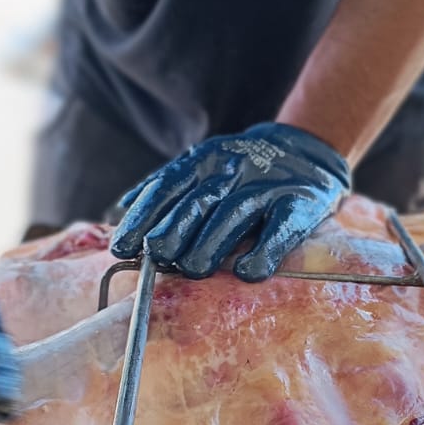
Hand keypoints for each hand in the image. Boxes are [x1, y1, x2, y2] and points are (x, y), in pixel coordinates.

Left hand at [110, 122, 350, 281]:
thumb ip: (163, 188)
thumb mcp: (201, 166)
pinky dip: (263, 252)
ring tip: (193, 269)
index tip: (122, 247)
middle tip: (156, 257)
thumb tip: (117, 212)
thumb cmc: (241, 171)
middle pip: (197, 201)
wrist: (306, 151)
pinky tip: (246, 273)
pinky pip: (281, 228)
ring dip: (211, 243)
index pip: (166, 188)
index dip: (142, 218)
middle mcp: (232, 170)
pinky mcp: (300, 204)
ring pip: (234, 214)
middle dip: (174, 230)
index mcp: (202, 162)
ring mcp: (266, 186)